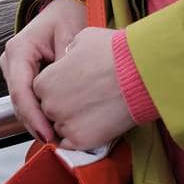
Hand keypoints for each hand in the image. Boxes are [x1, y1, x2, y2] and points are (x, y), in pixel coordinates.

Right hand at [0, 0, 87, 142]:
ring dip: (37, 121)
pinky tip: (55, 126)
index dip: (34, 116)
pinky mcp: (23, 76)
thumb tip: (67, 93)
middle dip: (35, 124)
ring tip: (57, 140)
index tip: (49, 134)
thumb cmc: (69, 17)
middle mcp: (11, 61)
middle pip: (18, 101)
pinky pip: (28, 99)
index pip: (21, 90)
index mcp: (19, 49)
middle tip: (56, 144)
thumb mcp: (72, 34)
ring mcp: (14, 70)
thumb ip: (66, 63)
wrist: (66, 8)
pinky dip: (40, 113)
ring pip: (21, 103)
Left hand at [32, 28, 136, 149]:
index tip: (74, 84)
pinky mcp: (82, 141)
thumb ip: (67, 52)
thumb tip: (68, 58)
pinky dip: (82, 136)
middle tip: (87, 96)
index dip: (58, 87)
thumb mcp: (83, 39)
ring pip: (61, 128)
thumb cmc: (114, 52)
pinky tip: (97, 122)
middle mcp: (50, 106)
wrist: (141, 72)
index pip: (42, 90)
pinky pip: (73, 144)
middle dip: (64, 104)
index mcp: (44, 81)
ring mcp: (65, 125)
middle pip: (50, 110)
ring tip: (96, 108)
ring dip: (73, 121)